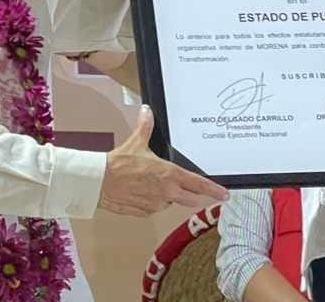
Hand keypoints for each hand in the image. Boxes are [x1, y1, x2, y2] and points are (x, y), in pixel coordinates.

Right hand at [98, 105, 227, 216]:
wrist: (100, 182)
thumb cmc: (119, 164)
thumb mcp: (136, 142)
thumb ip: (146, 126)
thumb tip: (147, 111)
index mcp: (169, 175)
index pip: (198, 184)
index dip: (213, 190)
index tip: (224, 194)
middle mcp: (167, 192)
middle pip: (190, 199)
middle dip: (195, 196)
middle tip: (197, 193)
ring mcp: (155, 204)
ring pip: (170, 202)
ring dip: (168, 196)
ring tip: (152, 184)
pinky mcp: (144, 212)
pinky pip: (154, 208)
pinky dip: (152, 201)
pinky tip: (141, 192)